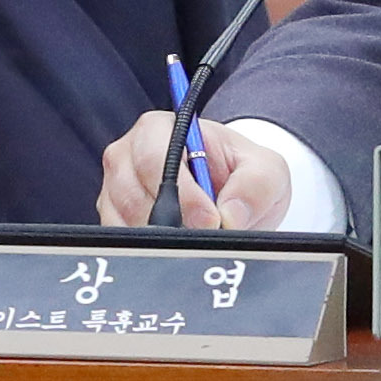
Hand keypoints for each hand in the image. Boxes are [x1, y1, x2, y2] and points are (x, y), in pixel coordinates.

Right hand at [98, 108, 294, 230]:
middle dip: (173, 222)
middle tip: (206, 237)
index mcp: (159, 130)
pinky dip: (151, 251)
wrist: (233, 195)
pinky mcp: (114, 218)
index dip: (182, 195)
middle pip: (132, 195)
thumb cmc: (241, 172)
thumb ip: (256, 186)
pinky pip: (122, 242)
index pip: (154, 160)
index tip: (211, 220)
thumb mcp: (266, 171)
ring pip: (124, 222)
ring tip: (196, 240)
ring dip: (163, 239)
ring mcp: (117, 189)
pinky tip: (177, 248)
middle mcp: (128, 155)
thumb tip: (230, 216)